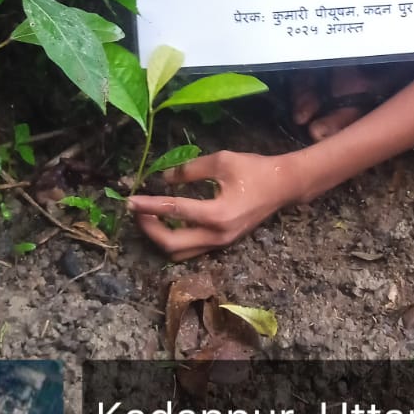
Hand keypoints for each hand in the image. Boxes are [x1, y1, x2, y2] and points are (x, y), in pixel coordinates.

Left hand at [128, 149, 302, 259]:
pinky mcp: (222, 243)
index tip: (129, 201)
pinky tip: (169, 221)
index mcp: (217, 214)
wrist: (283, 186)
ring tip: (149, 217)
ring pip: (180, 252)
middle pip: (171, 244)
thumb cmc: (254, 170)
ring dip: (160, 237)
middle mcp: (217, 235)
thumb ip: (189, 170)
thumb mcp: (221, 161)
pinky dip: (175, 239)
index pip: (174, 211)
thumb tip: (164, 178)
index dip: (148, 205)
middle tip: (137, 211)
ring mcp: (220, 243)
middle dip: (149, 228)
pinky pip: (191, 249)